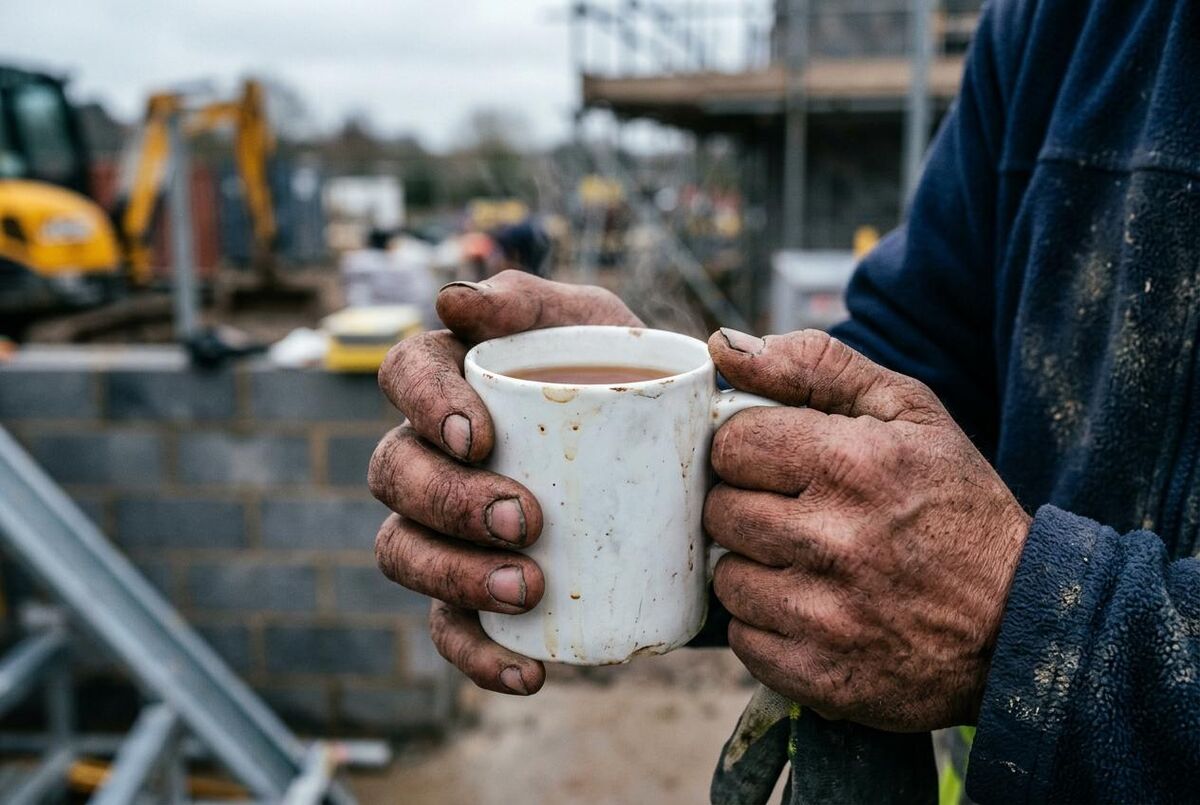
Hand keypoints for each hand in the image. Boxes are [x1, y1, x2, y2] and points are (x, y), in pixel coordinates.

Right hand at [370, 270, 640, 694]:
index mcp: (455, 377)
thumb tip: (452, 300)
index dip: (424, 405)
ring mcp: (446, 526)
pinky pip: (448, 630)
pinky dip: (478, 656)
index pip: (405, 374)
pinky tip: (528, 674)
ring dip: (453, 577)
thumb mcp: (599, 326)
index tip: (480, 437)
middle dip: (447, 501)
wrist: (688, 464)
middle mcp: (434, 451)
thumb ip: (535, 301)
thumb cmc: (631, 379)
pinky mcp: (476, 589)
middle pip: (394, 472)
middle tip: (525, 518)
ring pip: (402, 552)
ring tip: (529, 589)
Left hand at [705, 328, 1030, 730]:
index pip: (729, 443)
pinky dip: (766, 625)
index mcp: (852, 463)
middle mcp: (834, 540)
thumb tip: (723, 346)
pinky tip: (810, 610)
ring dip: (754, 568)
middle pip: (720, 510)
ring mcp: (826, 615)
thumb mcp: (909, 411)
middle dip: (748, 506)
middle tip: (795, 514)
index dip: (746, 450)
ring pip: (725, 577)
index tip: (775, 463)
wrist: (1021, 622)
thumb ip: (815, 366)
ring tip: (806, 563)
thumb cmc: (955, 504)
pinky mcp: (821, 676)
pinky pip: (743, 640)